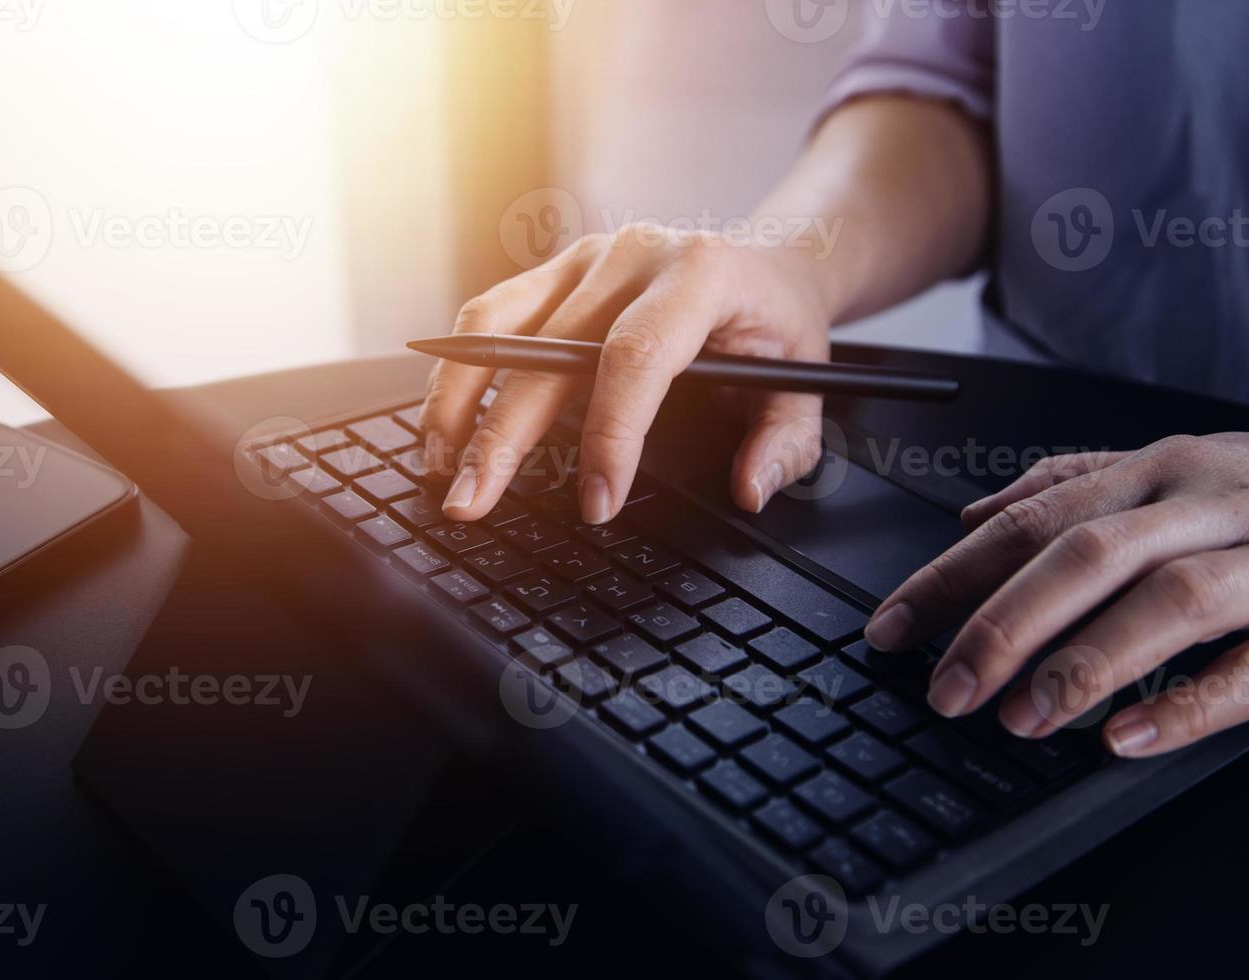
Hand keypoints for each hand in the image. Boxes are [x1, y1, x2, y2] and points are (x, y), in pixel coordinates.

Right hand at [419, 224, 833, 523]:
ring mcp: (587, 256)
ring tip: (441, 467)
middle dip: (504, 436)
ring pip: (499, 324)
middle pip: (548, 349)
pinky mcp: (557, 269)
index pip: (635, 357)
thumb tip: (750, 489)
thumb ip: (785, 442)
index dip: (609, 435)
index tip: (595, 503)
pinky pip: (493, 314)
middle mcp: (634, 255)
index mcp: (701, 275)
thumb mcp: (807, 384)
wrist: (770, 261)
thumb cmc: (778, 325)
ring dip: (459, 399)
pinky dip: (462, 371)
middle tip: (472, 502)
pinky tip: (448, 424)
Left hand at [864, 432, 1248, 757]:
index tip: (890, 630)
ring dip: (1087, 662)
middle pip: (1088, 555)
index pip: (1031, 522)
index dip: (953, 577)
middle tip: (948, 689)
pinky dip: (1197, 702)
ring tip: (1023, 718)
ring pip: (1171, 601)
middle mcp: (1210, 504)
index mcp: (1158, 473)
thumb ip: (1076, 486)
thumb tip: (974, 513)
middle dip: (1004, 624)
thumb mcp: (1178, 470)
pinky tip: (1133, 736)